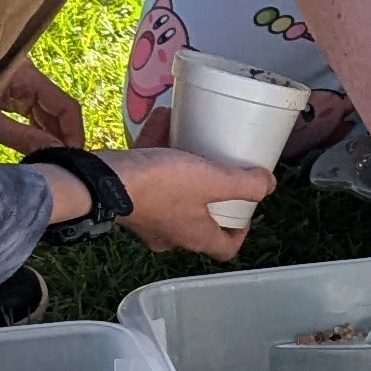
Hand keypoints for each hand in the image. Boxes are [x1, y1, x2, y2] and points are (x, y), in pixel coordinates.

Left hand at [0, 57, 86, 154]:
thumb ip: (23, 138)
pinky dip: (37, 128)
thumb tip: (55, 156)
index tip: (76, 159)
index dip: (74, 133)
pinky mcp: (10, 88)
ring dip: (51, 134)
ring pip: (46, 110)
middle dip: (63, 137)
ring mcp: (20, 80)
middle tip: (65, 165)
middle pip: (57, 108)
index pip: (65, 105)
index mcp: (26, 75)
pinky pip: (31, 109)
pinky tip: (40, 148)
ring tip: (54, 160)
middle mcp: (28, 74)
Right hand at [77, 146, 266, 258]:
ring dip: (183, 170)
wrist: (101, 182)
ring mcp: (146, 221)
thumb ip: (244, 184)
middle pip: (199, 222)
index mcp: (195, 236)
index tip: (245, 211)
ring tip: (191, 142)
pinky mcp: (127, 202)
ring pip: (173, 197)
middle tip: (218, 175)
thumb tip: (269, 185)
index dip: (240, 232)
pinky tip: (163, 123)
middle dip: (210, 198)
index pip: (226, 248)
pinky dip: (157, 154)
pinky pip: (149, 179)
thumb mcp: (211, 180)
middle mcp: (171, 235)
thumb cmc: (160, 186)